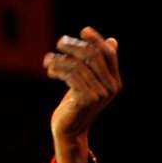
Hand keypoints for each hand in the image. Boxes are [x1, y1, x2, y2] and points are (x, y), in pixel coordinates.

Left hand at [44, 26, 120, 162]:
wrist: (68, 132)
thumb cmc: (75, 105)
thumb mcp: (88, 83)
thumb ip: (97, 65)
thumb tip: (113, 40)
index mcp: (114, 81)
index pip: (109, 54)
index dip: (97, 40)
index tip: (83, 30)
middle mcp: (111, 87)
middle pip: (94, 56)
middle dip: (75, 46)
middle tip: (59, 42)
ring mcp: (100, 94)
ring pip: (79, 65)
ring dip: (60, 59)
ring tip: (47, 60)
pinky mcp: (87, 99)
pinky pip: (71, 76)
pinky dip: (58, 70)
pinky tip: (49, 71)